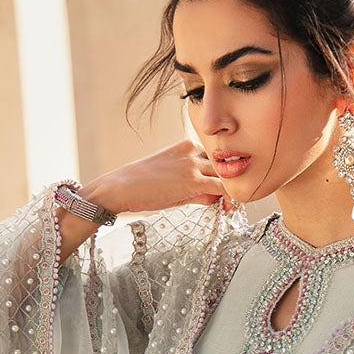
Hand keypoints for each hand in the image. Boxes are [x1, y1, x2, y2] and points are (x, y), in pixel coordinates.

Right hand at [85, 139, 227, 214]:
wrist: (120, 188)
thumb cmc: (142, 186)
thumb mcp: (172, 180)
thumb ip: (195, 187)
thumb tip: (214, 198)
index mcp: (187, 145)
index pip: (215, 159)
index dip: (222, 175)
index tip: (225, 191)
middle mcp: (193, 150)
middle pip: (224, 165)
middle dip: (231, 183)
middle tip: (233, 202)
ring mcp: (193, 164)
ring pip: (227, 175)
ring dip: (233, 192)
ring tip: (232, 208)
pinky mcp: (193, 181)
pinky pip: (223, 187)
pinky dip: (232, 197)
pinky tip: (231, 207)